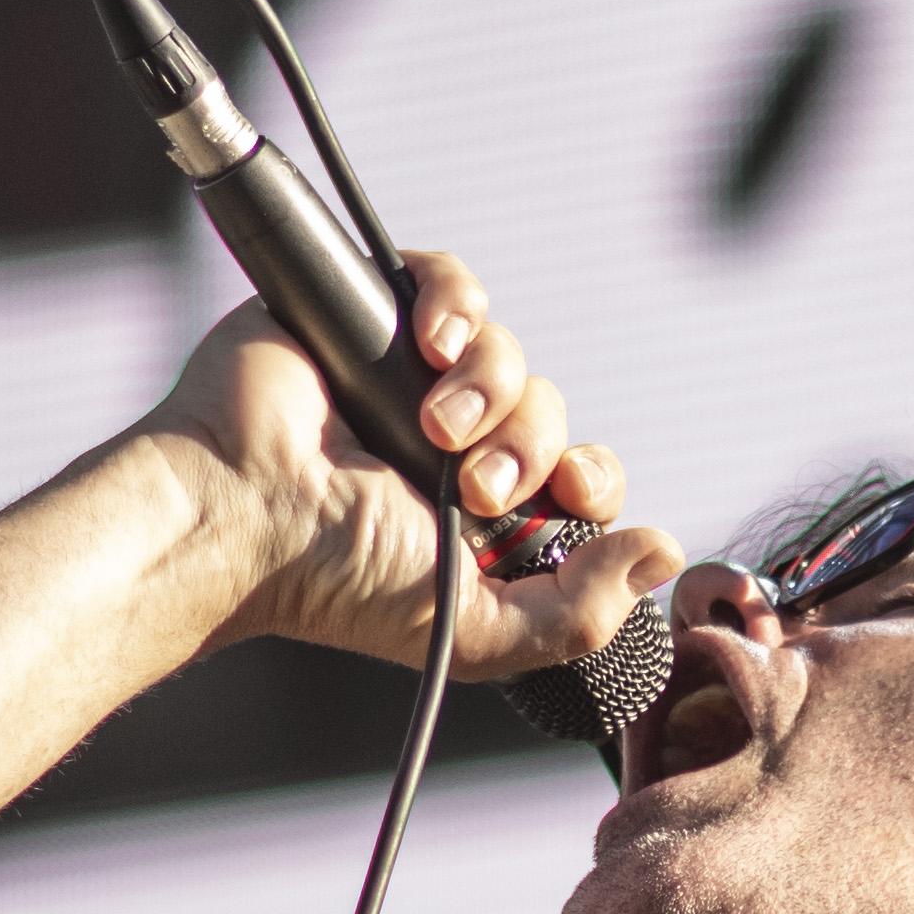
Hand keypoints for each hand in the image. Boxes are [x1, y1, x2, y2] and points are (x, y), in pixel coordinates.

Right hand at [133, 248, 681, 675]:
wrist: (245, 514)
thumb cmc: (338, 583)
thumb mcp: (480, 631)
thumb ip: (581, 613)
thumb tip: (667, 552)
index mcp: (484, 516)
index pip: (579, 480)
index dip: (592, 479)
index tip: (571, 493)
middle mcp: (454, 445)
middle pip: (548, 415)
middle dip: (526, 449)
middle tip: (471, 486)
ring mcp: (413, 379)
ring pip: (509, 354)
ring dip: (488, 390)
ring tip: (431, 428)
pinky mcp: (373, 314)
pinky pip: (454, 283)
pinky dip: (458, 302)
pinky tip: (434, 341)